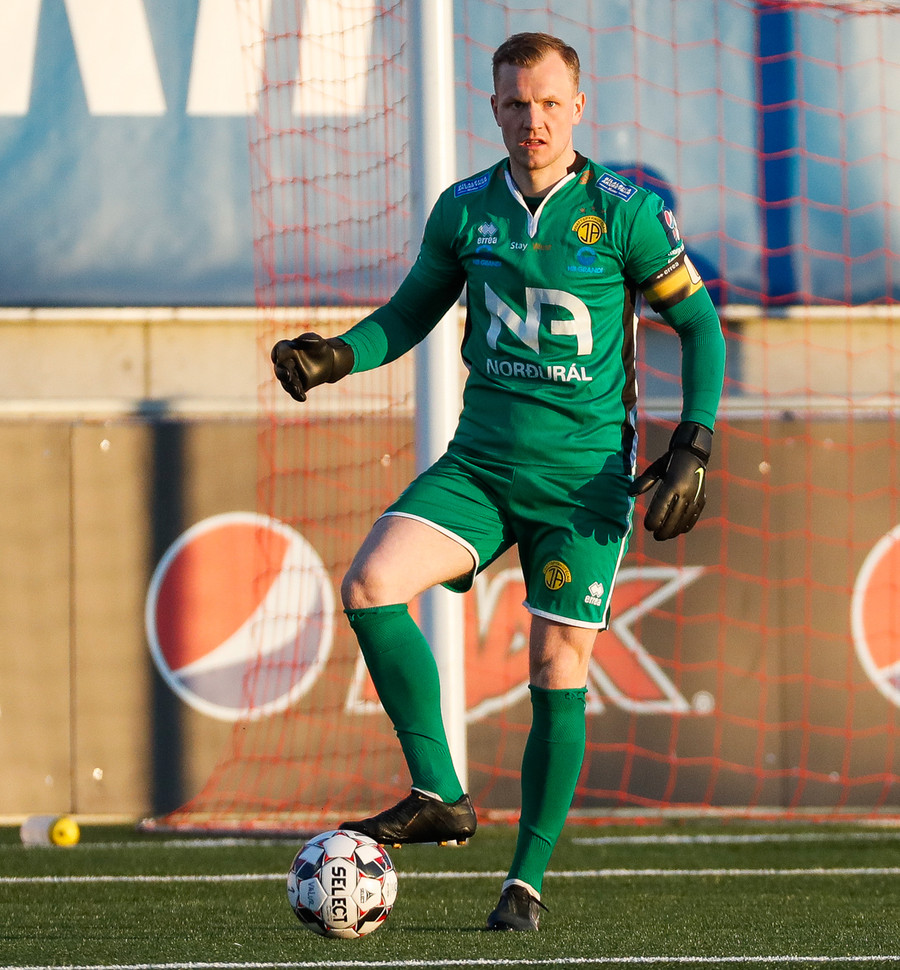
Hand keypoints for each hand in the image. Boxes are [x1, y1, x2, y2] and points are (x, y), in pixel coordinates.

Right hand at [271, 333, 353, 401]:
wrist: (329, 361)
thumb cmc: (320, 347)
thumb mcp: (317, 340)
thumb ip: (309, 338)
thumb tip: (301, 341)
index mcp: (287, 350)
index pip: (279, 351)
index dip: (276, 354)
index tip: (276, 357)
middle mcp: (286, 363)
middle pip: (280, 369)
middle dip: (282, 373)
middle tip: (287, 375)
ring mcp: (291, 376)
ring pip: (286, 383)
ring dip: (290, 386)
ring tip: (296, 388)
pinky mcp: (298, 385)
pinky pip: (295, 392)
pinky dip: (297, 395)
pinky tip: (303, 398)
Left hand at [628, 421, 711, 540]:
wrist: (694, 453)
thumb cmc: (670, 460)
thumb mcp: (656, 468)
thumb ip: (643, 481)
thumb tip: (630, 493)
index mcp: (672, 483)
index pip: (661, 507)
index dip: (654, 519)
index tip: (648, 527)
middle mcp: (685, 492)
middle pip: (673, 517)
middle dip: (664, 529)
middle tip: (655, 536)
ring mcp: (694, 496)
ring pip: (684, 519)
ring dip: (674, 530)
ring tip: (665, 536)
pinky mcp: (701, 499)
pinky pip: (694, 516)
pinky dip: (686, 525)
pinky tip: (679, 530)